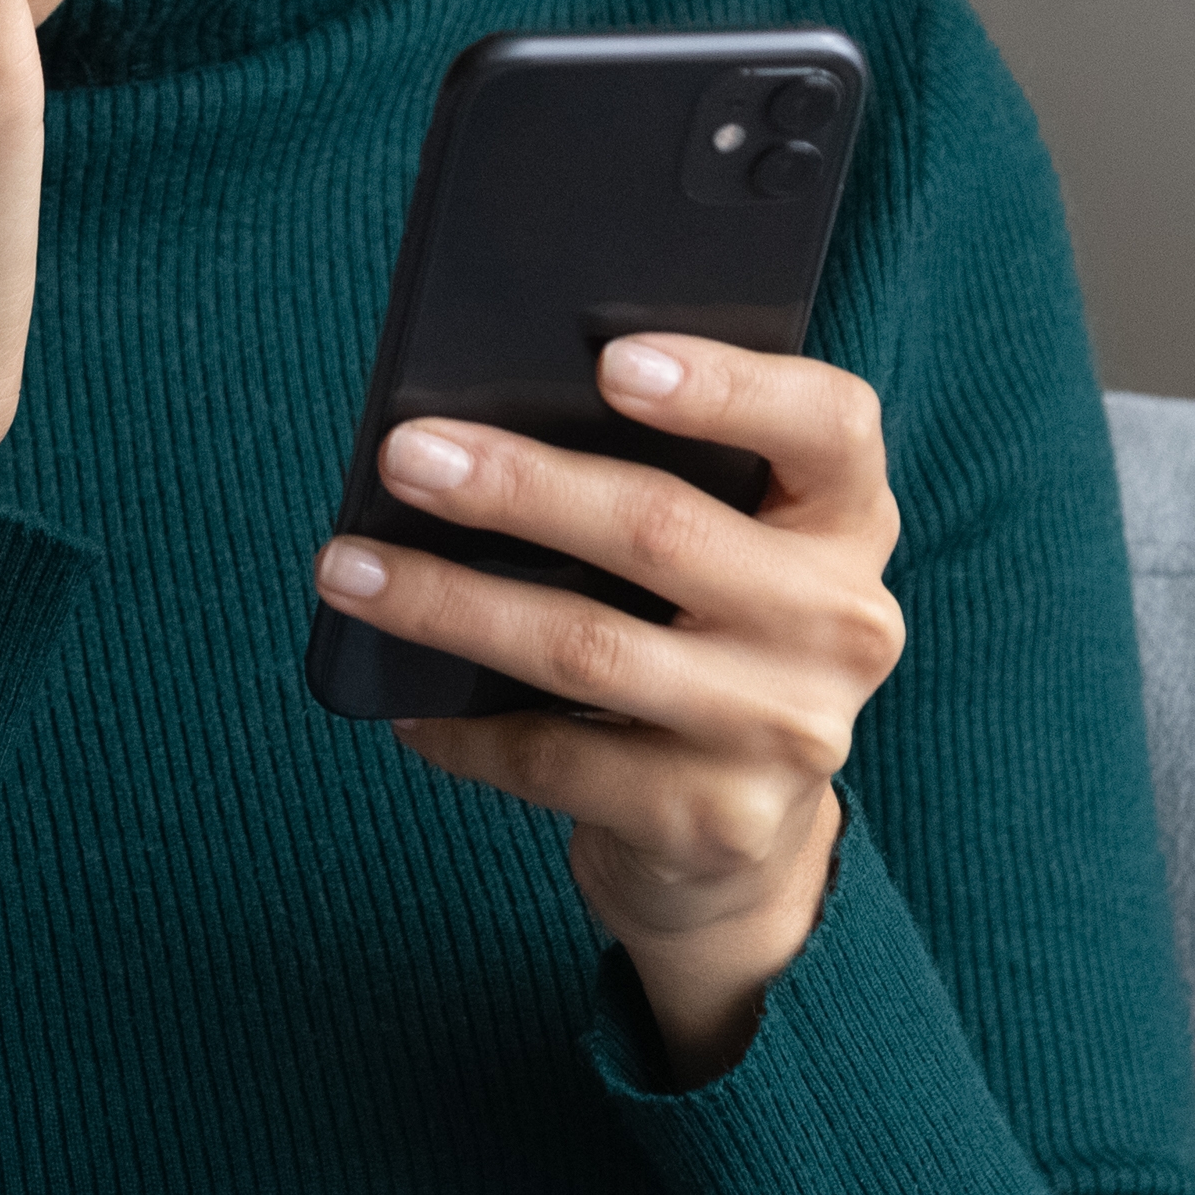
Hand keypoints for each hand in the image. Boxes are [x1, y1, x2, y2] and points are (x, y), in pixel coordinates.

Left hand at [315, 339, 903, 1081]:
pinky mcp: (718, 821)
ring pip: (589, 647)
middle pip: (663, 529)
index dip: (726, 386)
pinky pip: (557, 760)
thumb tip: (475, 420)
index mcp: (846, 520)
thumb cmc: (701, 633)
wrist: (744, 835)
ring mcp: (787, 730)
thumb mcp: (722, 546)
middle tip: (404, 455)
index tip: (609, 359)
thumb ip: (660, 476)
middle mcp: (842, 622)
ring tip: (347, 568)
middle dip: (517, 487)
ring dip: (451, 603)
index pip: (829, 424)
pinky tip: (403, 703)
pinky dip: (464, 728)